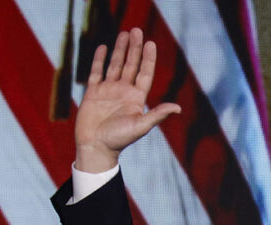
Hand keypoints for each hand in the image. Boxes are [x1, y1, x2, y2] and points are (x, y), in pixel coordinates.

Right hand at [75, 28, 180, 171]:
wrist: (96, 147)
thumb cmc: (119, 139)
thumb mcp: (140, 126)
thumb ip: (157, 115)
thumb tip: (178, 108)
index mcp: (136, 98)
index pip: (144, 73)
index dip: (148, 58)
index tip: (151, 43)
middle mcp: (124, 92)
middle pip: (131, 65)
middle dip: (134, 48)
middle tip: (136, 30)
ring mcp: (108, 91)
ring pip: (115, 65)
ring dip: (120, 50)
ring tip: (124, 33)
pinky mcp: (93, 93)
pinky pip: (96, 73)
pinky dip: (100, 60)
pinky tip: (104, 48)